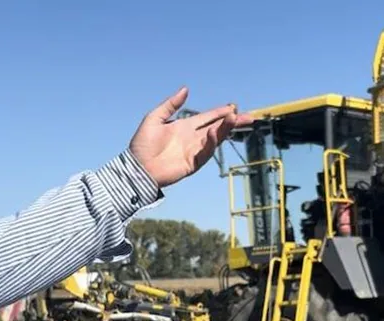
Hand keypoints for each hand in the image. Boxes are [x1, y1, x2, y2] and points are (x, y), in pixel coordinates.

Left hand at [129, 87, 253, 186]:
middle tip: (247, 116)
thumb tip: (185, 89)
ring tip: (234, 118)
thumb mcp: (154, 118)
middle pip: (217, 127)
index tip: (233, 106)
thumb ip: (170, 105)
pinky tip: (215, 132)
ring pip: (214, 138)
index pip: (207, 117)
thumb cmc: (141, 145)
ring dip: (225, 129)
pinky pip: (205, 152)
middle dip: (232, 122)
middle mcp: (192, 138)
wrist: (136, 168)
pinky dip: (211, 143)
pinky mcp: (192, 163)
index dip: (220, 112)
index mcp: (184, 126)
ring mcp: (194, 151)